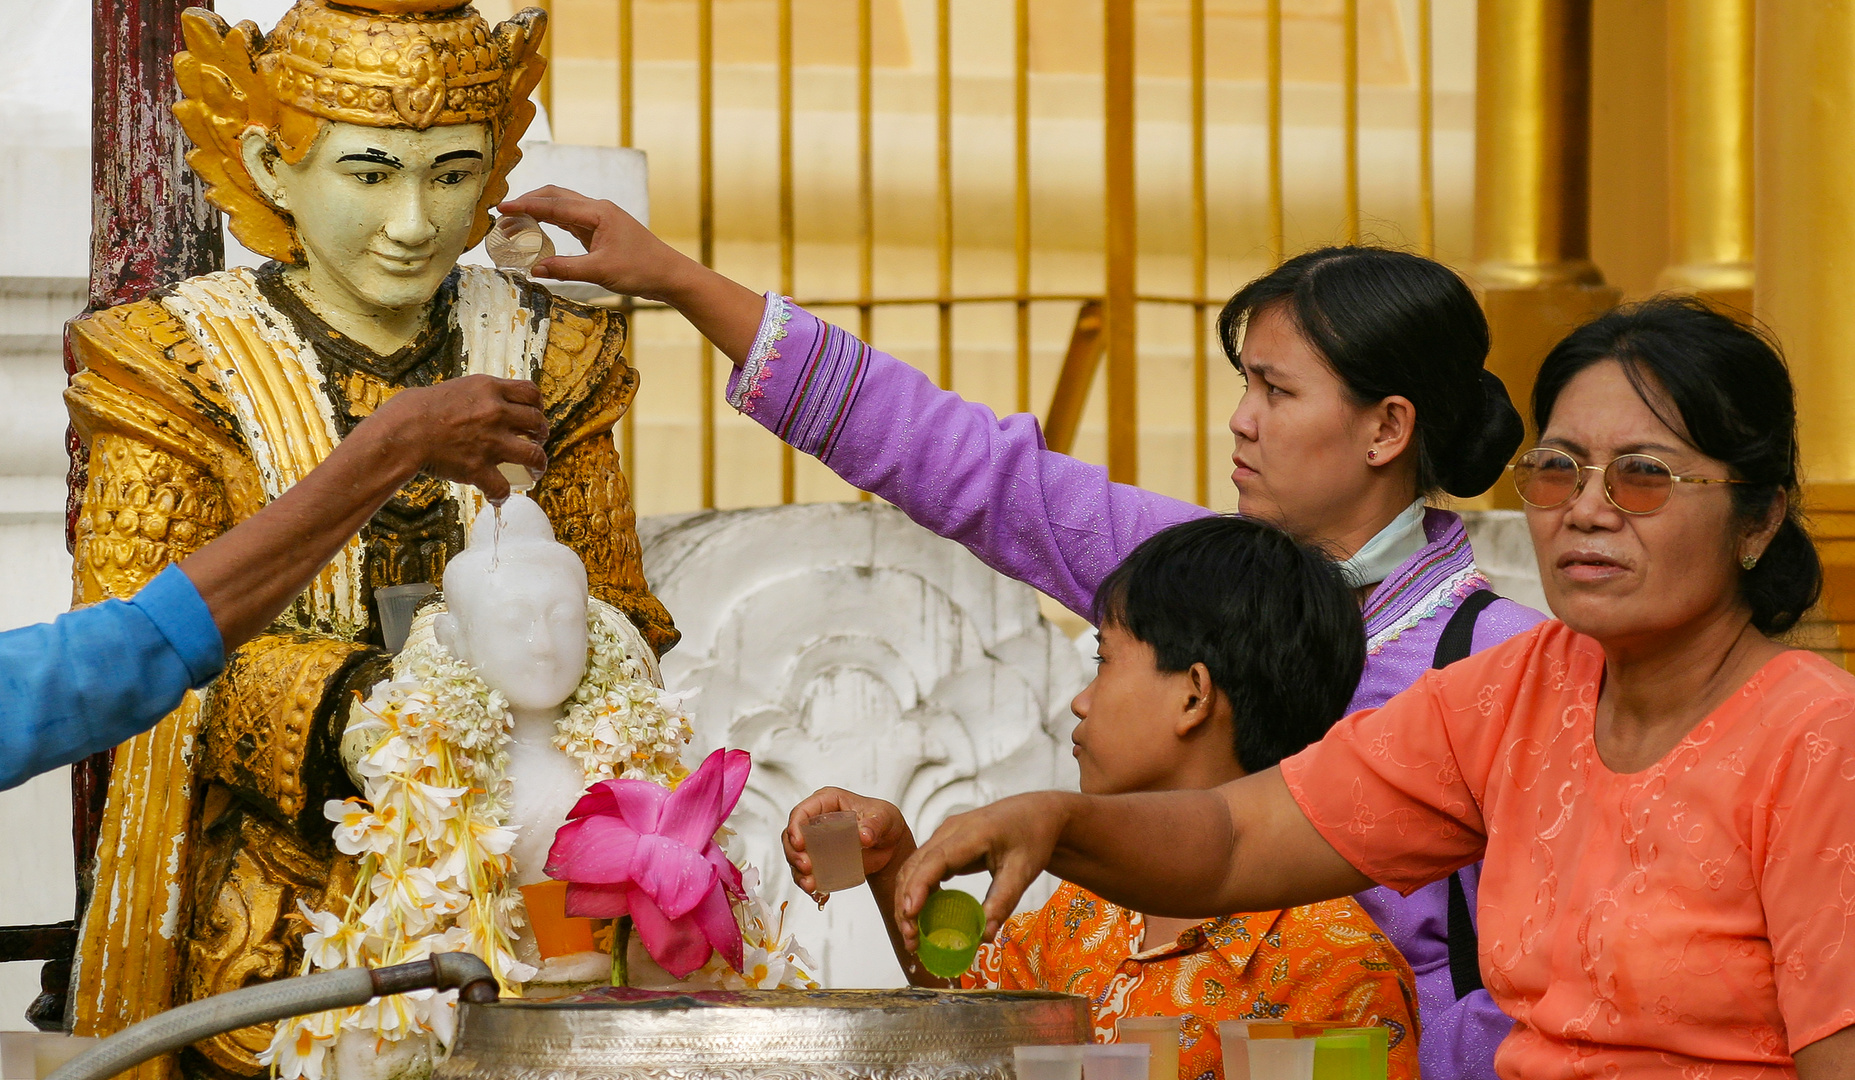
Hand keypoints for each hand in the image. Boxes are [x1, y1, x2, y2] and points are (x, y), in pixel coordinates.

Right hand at [360, 375, 548, 500]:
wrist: (402, 431)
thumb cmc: (420, 409)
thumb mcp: (457, 388)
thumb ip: (481, 394)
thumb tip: (492, 402)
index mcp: (490, 389)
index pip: (531, 393)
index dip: (538, 406)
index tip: (535, 414)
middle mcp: (496, 412)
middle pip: (538, 422)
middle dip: (541, 434)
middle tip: (536, 442)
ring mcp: (490, 441)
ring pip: (534, 456)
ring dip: (539, 466)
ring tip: (535, 472)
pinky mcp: (479, 466)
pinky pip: (503, 487)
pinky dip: (502, 495)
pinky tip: (498, 496)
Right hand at [499, 186, 696, 302]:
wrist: (669, 275)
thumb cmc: (642, 270)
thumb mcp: (601, 272)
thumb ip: (566, 269)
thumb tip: (534, 270)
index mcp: (598, 213)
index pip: (553, 205)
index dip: (525, 206)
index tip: (501, 208)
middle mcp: (597, 209)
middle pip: (555, 196)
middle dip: (528, 201)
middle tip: (503, 213)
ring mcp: (599, 218)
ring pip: (562, 206)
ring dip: (538, 210)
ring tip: (514, 221)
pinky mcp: (600, 230)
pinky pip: (569, 219)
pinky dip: (550, 221)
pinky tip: (537, 228)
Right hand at [784, 788, 915, 901]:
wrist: (889, 844)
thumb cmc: (884, 821)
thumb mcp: (883, 817)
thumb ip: (873, 825)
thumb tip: (863, 836)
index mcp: (827, 802)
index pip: (802, 812)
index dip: (795, 827)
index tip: (799, 843)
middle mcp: (815, 821)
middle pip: (791, 837)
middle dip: (794, 854)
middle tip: (806, 867)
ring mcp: (815, 843)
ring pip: (796, 858)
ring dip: (799, 873)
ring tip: (811, 885)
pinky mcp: (819, 862)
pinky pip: (808, 875)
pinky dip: (811, 886)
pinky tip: (818, 894)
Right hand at [890, 791, 1075, 950]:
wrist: (1036, 814)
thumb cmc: (1031, 838)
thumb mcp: (1023, 872)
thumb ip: (1002, 901)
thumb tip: (983, 936)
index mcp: (972, 833)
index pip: (935, 860)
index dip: (918, 887)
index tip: (910, 914)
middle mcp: (950, 831)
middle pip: (916, 866)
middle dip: (906, 902)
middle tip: (911, 939)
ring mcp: (945, 835)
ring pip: (914, 867)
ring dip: (907, 900)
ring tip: (912, 935)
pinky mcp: (945, 844)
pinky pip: (923, 867)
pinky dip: (916, 892)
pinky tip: (920, 916)